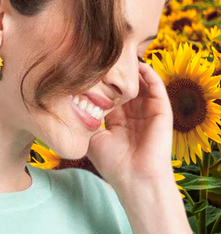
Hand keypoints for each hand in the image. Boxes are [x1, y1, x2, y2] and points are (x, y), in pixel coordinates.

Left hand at [85, 60, 174, 192]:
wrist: (135, 179)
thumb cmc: (113, 164)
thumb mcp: (93, 138)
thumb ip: (87, 120)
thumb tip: (72, 102)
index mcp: (117, 120)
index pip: (109, 95)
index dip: (101, 81)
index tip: (90, 66)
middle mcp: (133, 114)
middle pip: (125, 86)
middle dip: (116, 72)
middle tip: (105, 54)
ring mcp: (148, 112)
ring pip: (141, 84)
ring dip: (132, 70)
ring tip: (120, 55)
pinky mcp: (162, 111)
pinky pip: (157, 87)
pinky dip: (149, 74)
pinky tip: (138, 65)